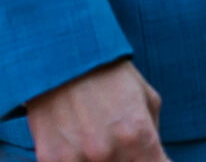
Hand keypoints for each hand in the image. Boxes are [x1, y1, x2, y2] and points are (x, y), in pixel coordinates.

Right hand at [27, 60, 167, 161]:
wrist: (60, 53)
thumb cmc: (108, 72)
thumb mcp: (145, 97)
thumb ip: (153, 133)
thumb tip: (155, 156)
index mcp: (137, 136)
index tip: (151, 156)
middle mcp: (108, 152)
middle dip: (129, 158)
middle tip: (120, 137)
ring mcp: (77, 159)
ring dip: (101, 160)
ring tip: (95, 134)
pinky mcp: (50, 159)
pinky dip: (76, 158)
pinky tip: (75, 140)